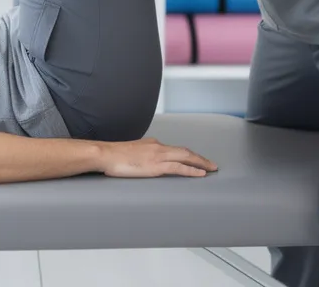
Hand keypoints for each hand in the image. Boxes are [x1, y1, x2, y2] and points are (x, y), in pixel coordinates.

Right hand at [97, 137, 217, 177]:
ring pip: (186, 157)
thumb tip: (144, 163)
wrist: (106, 154)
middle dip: (200, 158)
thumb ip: (141, 156)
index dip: (188, 155)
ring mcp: (158, 156)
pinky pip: (179, 167)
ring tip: (211, 169)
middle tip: (212, 165)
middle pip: (185, 151)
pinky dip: (192, 170)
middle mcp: (158, 147)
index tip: (197, 160)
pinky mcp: (156, 166)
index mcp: (152, 144)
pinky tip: (200, 174)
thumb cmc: (114, 156)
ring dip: (201, 163)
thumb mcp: (131, 153)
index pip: (175, 149)